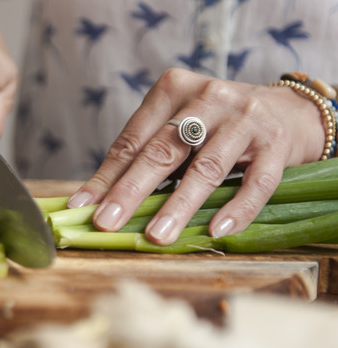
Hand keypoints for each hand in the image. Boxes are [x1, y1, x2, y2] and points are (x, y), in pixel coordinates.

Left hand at [67, 68, 324, 244]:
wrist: (289, 111)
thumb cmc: (216, 126)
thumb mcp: (178, 129)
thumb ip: (144, 156)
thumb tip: (96, 201)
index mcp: (173, 89)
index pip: (132, 140)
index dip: (106, 176)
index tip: (82, 207)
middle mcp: (208, 98)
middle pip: (162, 150)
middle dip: (131, 190)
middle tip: (107, 222)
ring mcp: (246, 118)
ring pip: (206, 168)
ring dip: (179, 206)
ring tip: (157, 236)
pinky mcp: (277, 143)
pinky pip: (256, 183)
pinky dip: (236, 209)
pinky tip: (215, 231)